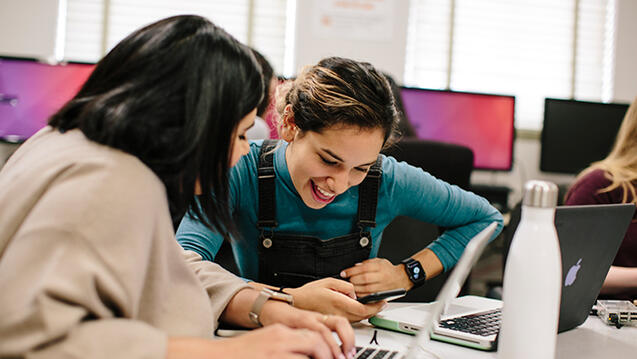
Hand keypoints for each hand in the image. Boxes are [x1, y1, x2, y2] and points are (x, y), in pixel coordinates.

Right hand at [166, 324, 345, 358]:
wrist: (216, 355)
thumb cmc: (241, 354)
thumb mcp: (267, 343)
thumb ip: (288, 346)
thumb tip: (310, 352)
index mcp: (281, 331)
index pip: (314, 333)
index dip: (330, 346)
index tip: (338, 355)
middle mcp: (281, 337)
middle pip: (317, 340)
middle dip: (331, 353)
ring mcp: (277, 349)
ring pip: (311, 350)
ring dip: (323, 357)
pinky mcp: (272, 357)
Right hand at [259, 299, 354, 358]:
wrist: (269, 309)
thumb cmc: (286, 321)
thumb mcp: (306, 328)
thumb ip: (317, 338)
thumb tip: (331, 354)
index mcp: (320, 318)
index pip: (341, 323)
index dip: (350, 337)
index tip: (351, 351)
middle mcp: (316, 317)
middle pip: (339, 322)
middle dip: (348, 339)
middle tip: (348, 354)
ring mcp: (307, 319)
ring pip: (325, 330)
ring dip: (334, 346)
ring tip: (337, 358)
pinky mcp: (296, 323)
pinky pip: (311, 335)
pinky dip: (319, 346)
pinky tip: (318, 354)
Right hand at [286, 278, 385, 321]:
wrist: (297, 303)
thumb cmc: (310, 292)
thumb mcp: (329, 281)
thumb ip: (345, 286)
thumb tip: (356, 292)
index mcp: (338, 302)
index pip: (363, 308)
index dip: (376, 306)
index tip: (383, 300)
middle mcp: (339, 313)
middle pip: (364, 316)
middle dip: (376, 309)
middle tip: (382, 302)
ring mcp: (337, 319)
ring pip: (359, 319)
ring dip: (369, 313)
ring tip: (375, 304)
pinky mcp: (335, 321)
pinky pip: (352, 320)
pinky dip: (360, 314)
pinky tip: (362, 308)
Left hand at [340, 258, 411, 296]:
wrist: (401, 278)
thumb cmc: (388, 270)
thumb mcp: (378, 261)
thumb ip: (366, 263)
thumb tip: (354, 267)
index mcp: (380, 267)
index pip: (364, 268)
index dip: (352, 271)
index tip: (344, 273)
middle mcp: (382, 277)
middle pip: (364, 279)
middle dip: (353, 280)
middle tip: (346, 280)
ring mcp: (382, 287)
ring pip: (366, 289)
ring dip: (356, 289)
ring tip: (350, 287)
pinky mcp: (382, 295)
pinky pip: (370, 296)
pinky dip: (362, 295)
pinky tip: (357, 293)